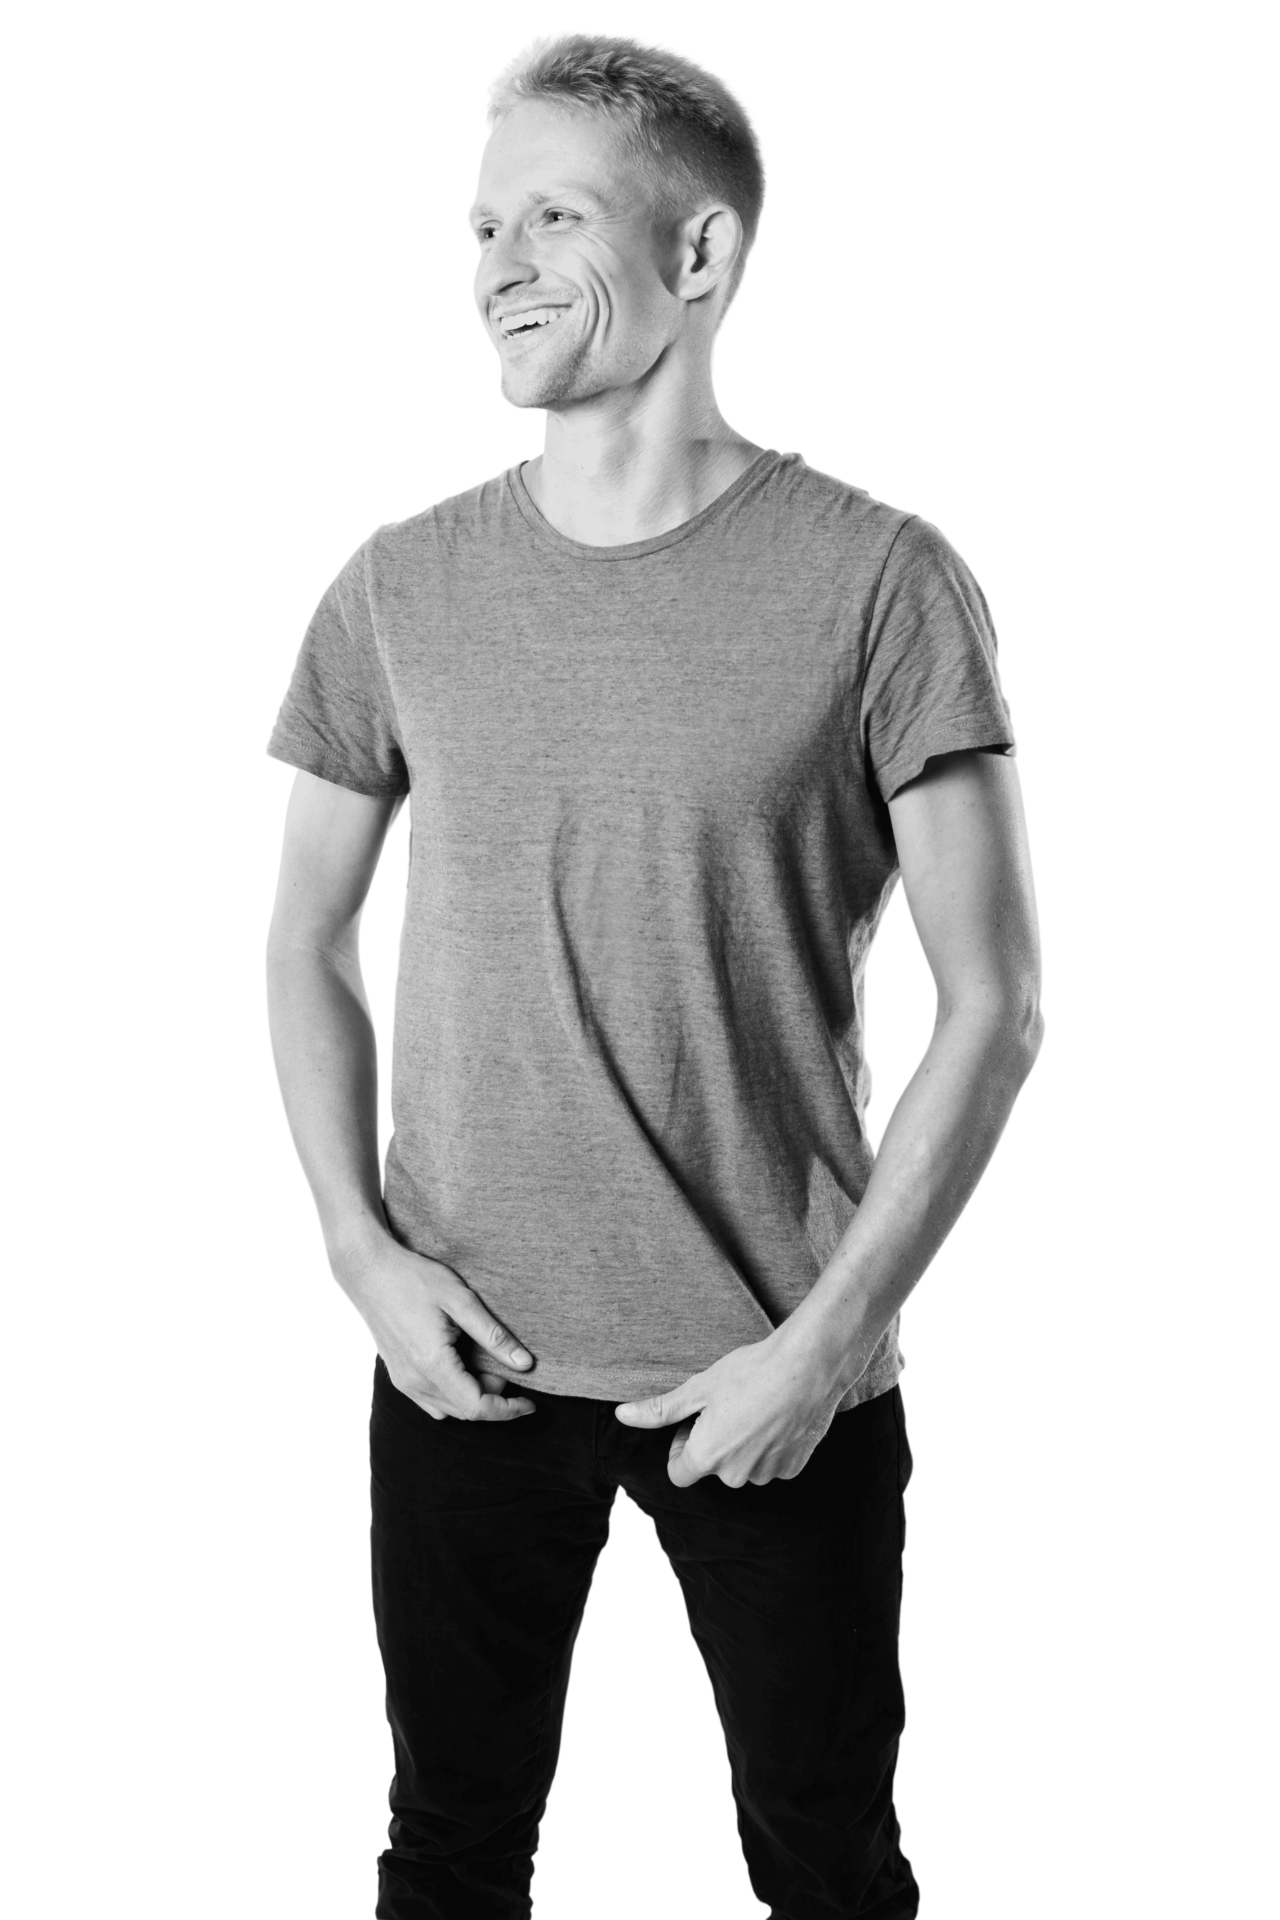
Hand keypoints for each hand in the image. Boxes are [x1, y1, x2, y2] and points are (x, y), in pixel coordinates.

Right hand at [331, 1228, 536, 1421]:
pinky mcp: (397, 1375)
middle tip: (507, 1368)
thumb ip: (493, 1335)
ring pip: (447, 1408)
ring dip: (473, 1396)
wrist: (368, 1271)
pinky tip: (462, 1368)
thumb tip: (524, 1364)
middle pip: (463, 1412)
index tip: (530, 1402)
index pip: (476, 1407)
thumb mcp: (461, 1300)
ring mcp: (402, 1381)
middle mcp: (414, 1381)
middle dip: (493, 1399)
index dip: (507, 1410)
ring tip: (486, 1365)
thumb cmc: (414, 1279)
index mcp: (432, 1364)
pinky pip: (430, 1401)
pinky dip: (454, 1395)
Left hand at [614, 1330, 846, 1487]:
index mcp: (707, 1457)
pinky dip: (770, 1445)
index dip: (680, 1446)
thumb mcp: (699, 1387)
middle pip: (713, 1467)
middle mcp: (736, 1475)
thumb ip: (659, 1410)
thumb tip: (623, 1416)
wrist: (809, 1366)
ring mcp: (767, 1474)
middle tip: (727, 1405)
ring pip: (744, 1465)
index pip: (679, 1473)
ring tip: (755, 1406)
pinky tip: (776, 1415)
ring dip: (743, 1444)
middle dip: (714, 1441)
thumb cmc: (750, 1372)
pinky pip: (772, 1462)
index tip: (694, 1421)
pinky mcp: (793, 1467)